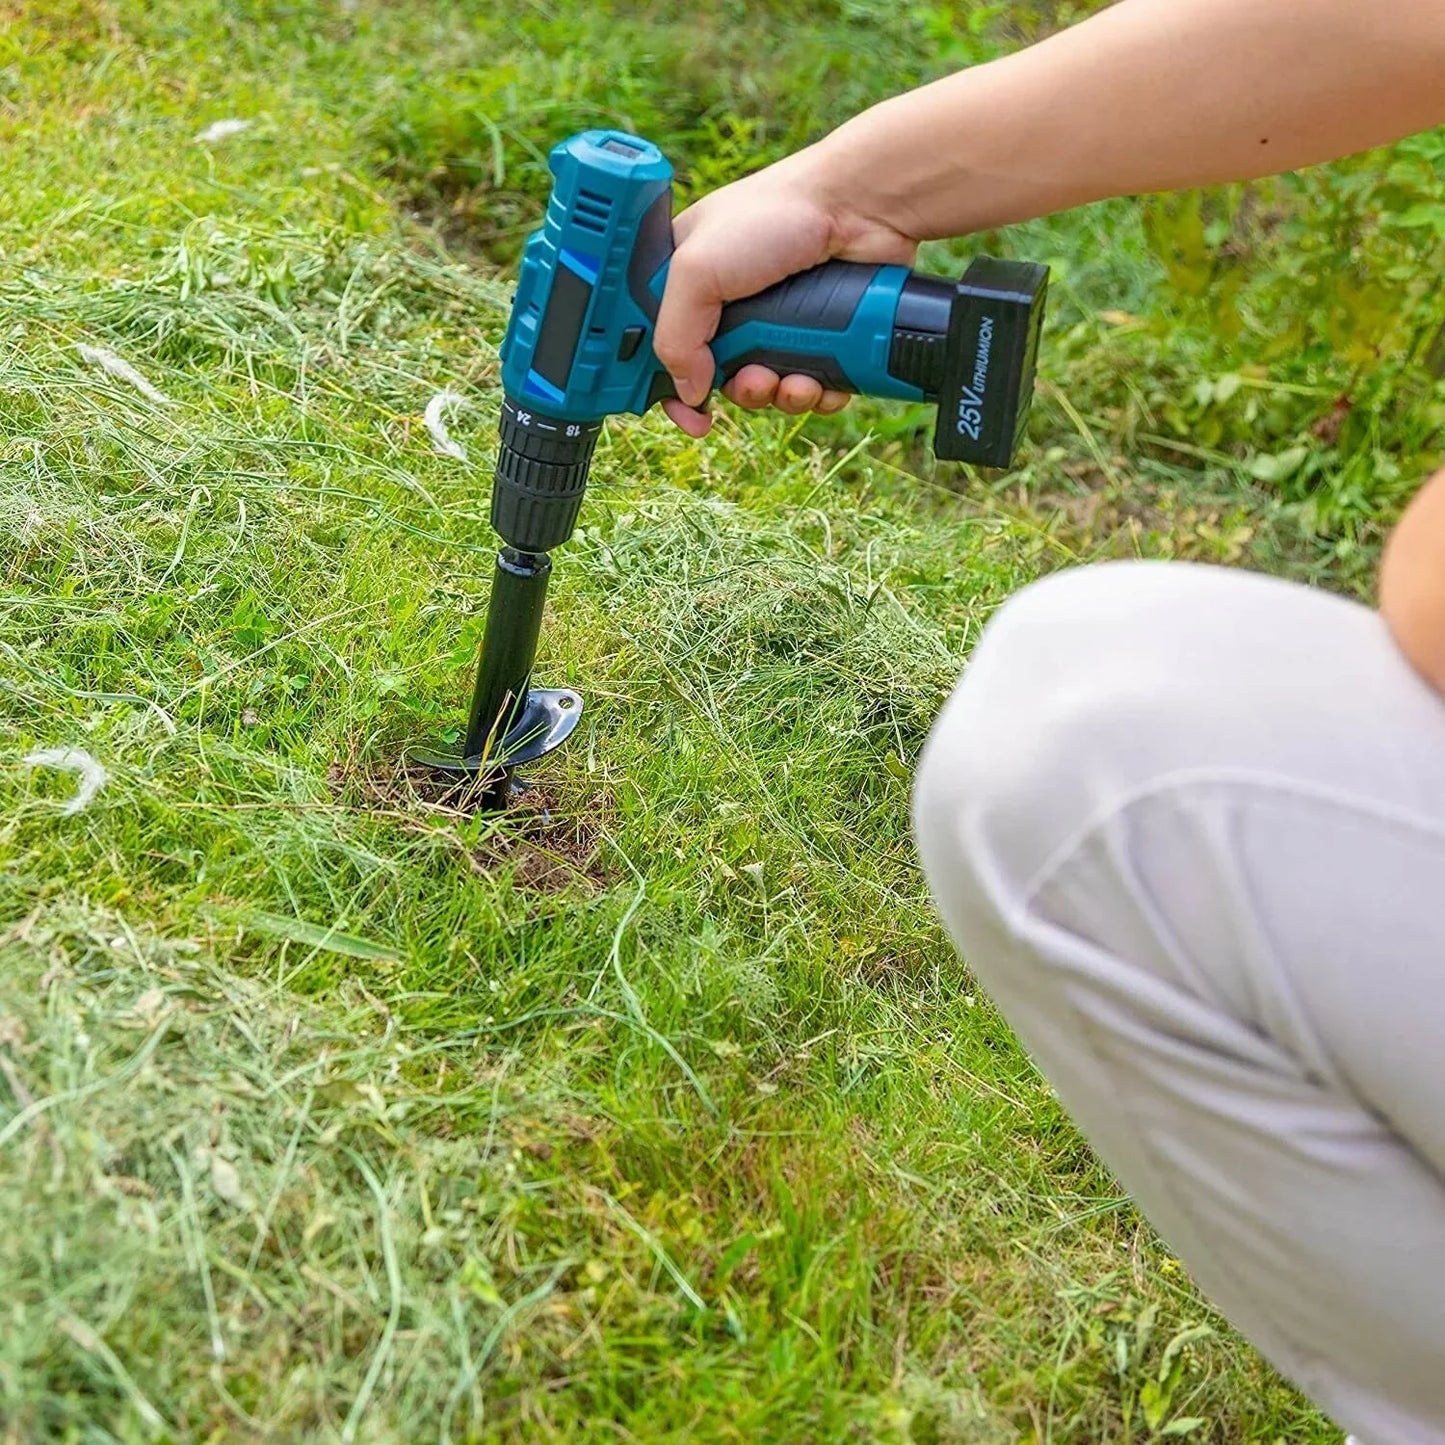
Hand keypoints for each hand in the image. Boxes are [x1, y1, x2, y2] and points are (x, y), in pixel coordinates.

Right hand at [652, 143, 919, 437]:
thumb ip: (675, 335)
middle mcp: (731, 306)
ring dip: (781, 397)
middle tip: (756, 380)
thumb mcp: (697, 269)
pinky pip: (813, 387)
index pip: (666, 347)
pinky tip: (825, 380)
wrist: (859, 208)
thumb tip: (687, 393)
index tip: (687, 413)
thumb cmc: (774, 215)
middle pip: (721, 379)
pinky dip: (818, 393)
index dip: (672, 387)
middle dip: (740, 391)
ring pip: (769, 389)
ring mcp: (778, 321)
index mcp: (690, 283)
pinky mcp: (822, 335)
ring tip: (796, 380)